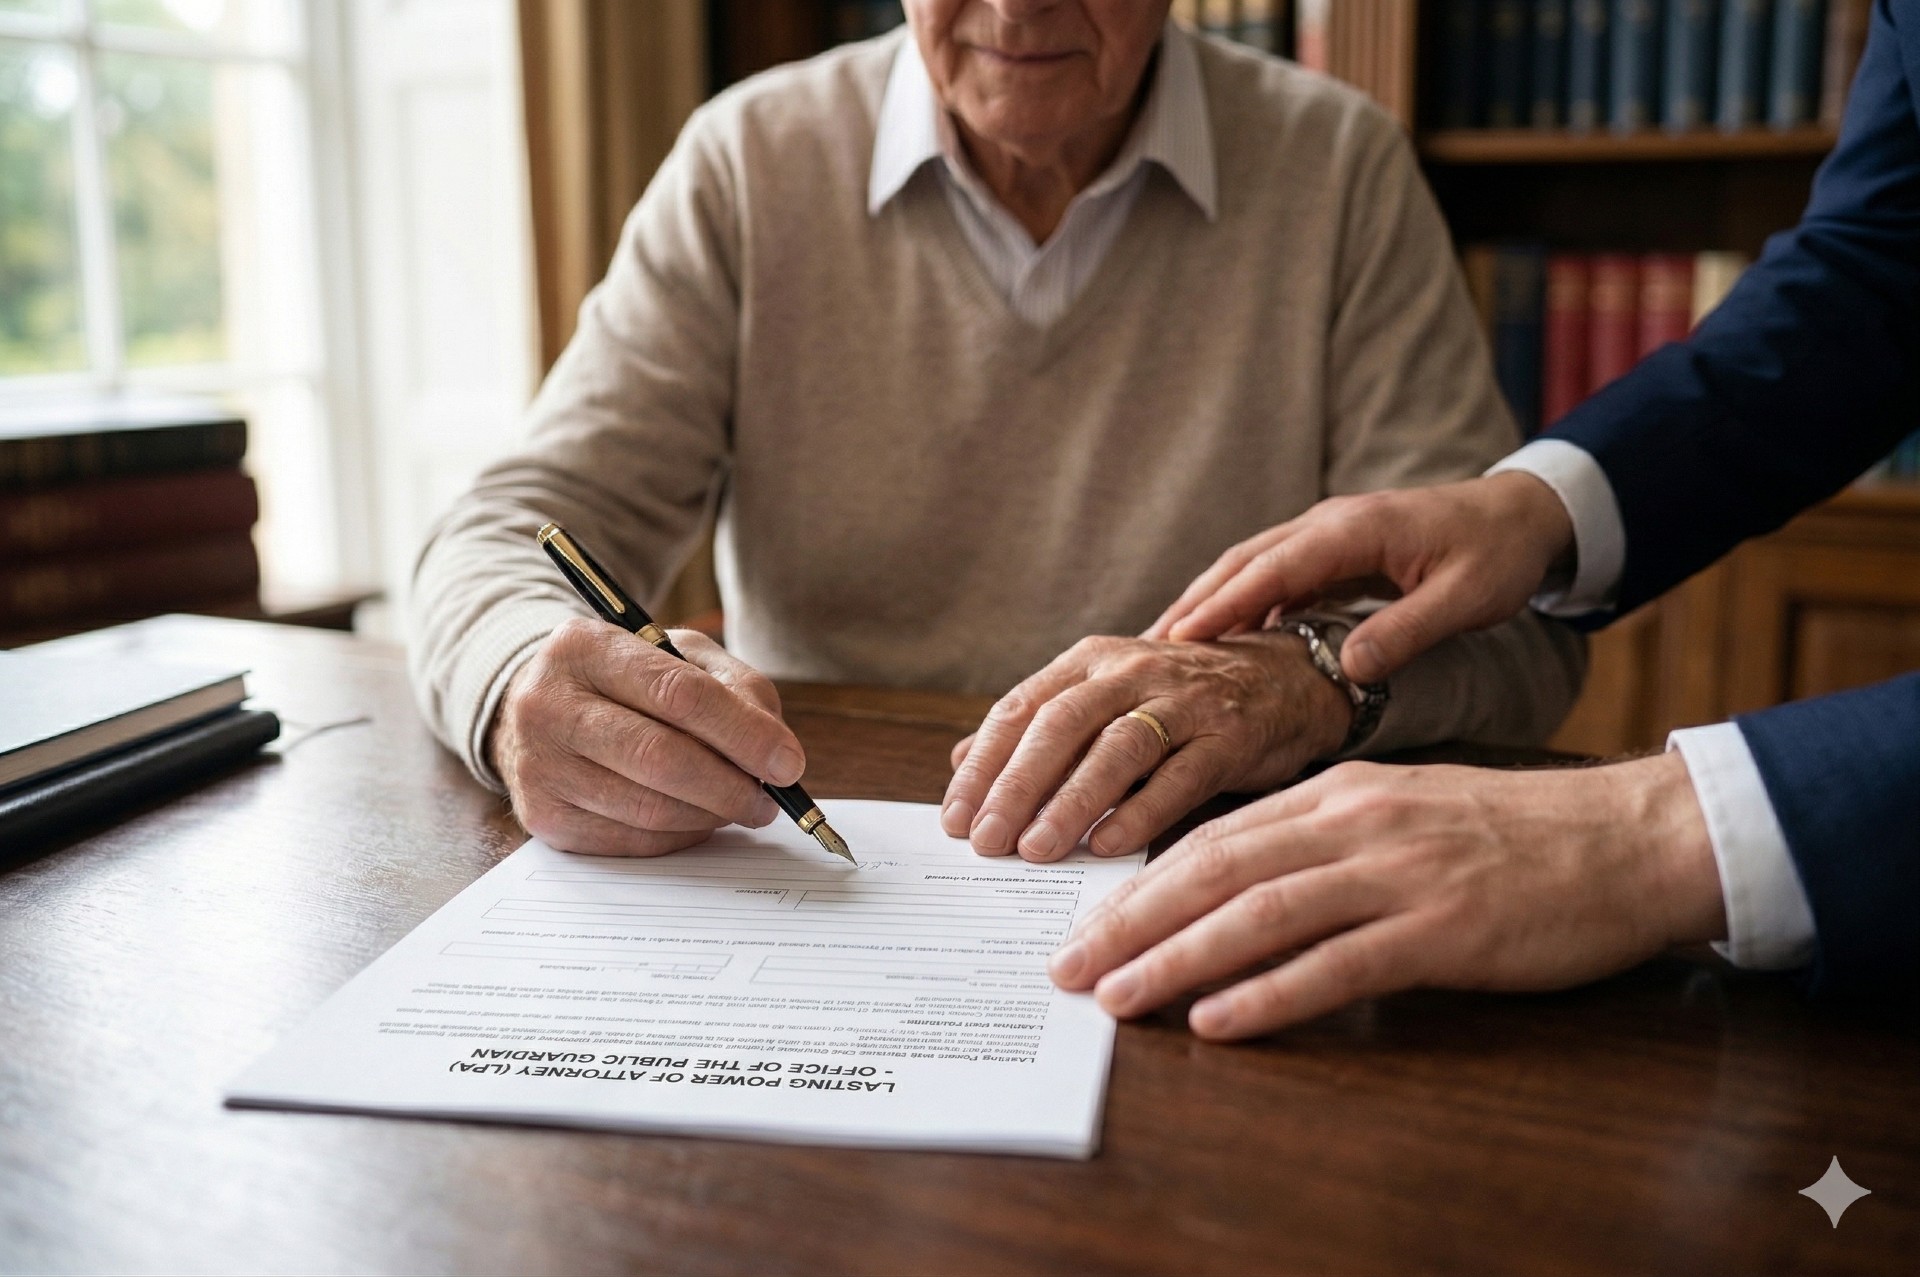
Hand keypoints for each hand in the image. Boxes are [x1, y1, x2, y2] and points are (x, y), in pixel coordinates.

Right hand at [486, 617, 801, 854]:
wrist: (537, 707)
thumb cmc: (624, 680)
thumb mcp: (678, 656)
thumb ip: (734, 688)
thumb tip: (777, 753)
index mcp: (585, 647)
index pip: (678, 694)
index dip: (743, 734)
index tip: (788, 763)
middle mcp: (548, 705)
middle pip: (660, 757)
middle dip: (730, 786)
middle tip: (770, 801)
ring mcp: (539, 766)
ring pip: (647, 808)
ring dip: (710, 816)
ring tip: (738, 806)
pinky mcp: (542, 817)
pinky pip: (630, 841)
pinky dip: (679, 836)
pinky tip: (696, 820)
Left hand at [940, 633, 1351, 861]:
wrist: (1284, 678)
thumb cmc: (1180, 700)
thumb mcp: (1104, 699)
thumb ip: (1036, 728)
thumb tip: (958, 762)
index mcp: (1091, 662)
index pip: (1021, 708)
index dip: (984, 764)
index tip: (956, 817)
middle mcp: (1133, 671)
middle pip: (1061, 725)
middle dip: (1016, 785)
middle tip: (986, 841)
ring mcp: (1185, 701)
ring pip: (1117, 748)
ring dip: (1071, 801)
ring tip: (1036, 849)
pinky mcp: (1231, 735)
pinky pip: (1180, 775)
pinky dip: (1141, 810)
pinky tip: (1107, 846)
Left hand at [1049, 753, 1727, 1039]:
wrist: (1628, 836)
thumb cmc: (1515, 833)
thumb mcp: (1402, 812)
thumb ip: (1322, 841)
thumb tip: (1238, 886)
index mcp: (1339, 794)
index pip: (1214, 840)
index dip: (1141, 886)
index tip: (1086, 927)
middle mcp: (1354, 825)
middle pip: (1216, 873)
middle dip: (1131, 922)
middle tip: (1069, 969)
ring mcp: (1398, 875)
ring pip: (1260, 914)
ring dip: (1177, 958)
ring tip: (1118, 998)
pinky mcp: (1443, 930)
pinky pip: (1338, 965)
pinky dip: (1271, 994)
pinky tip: (1220, 1021)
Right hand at [1146, 472, 1575, 683]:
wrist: (1522, 514)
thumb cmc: (1498, 555)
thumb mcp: (1465, 599)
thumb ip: (1406, 632)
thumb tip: (1346, 669)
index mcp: (1352, 530)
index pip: (1270, 569)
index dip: (1221, 605)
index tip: (1177, 640)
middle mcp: (1326, 524)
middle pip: (1241, 563)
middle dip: (1192, 603)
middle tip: (1146, 650)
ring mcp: (1326, 534)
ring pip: (1250, 567)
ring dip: (1209, 602)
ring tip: (1168, 648)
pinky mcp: (1332, 550)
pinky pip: (1272, 576)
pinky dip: (1240, 603)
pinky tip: (1225, 640)